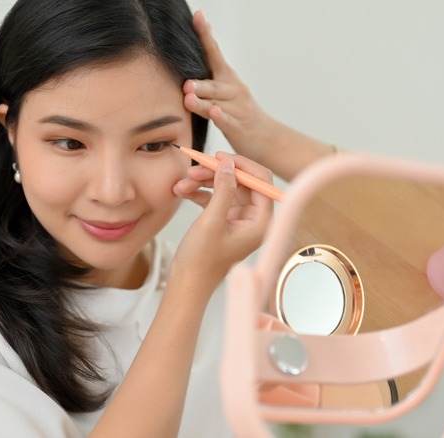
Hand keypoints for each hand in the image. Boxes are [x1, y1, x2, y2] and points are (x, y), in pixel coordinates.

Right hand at [171, 152, 272, 284]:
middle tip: (195, 168)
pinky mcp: (225, 221)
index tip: (220, 157)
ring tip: (183, 183)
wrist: (187, 284)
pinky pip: (216, 197)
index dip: (241, 165)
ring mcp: (239, 220)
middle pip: (242, 182)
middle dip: (217, 174)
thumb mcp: (211, 221)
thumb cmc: (201, 262)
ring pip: (225, 188)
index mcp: (261, 222)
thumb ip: (223, 190)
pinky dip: (200, 193)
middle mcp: (254, 220)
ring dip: (204, 182)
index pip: (261, 181)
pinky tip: (183, 192)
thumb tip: (228, 164)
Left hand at [185, 11, 332, 181]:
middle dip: (200, 83)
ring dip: (202, 101)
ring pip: (216, 103)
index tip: (197, 16)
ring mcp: (237, 107)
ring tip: (189, 97)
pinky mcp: (238, 125)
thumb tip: (188, 62)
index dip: (205, 35)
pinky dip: (220, 116)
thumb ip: (207, 78)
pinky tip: (215, 112)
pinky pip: (227, 120)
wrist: (265, 137)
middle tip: (186, 83)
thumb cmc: (238, 112)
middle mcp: (234, 89)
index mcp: (227, 77)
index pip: (213, 53)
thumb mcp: (224, 91)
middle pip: (214, 84)